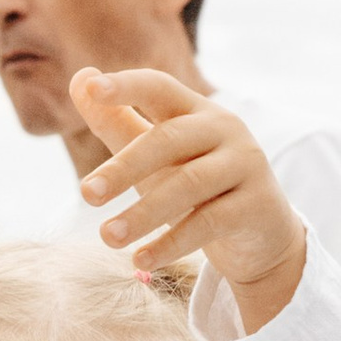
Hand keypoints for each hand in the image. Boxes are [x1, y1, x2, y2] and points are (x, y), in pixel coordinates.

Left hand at [71, 69, 304, 327]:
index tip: (93, 90)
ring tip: (108, 236)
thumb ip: (117, 122)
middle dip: (124, 167)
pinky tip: (140, 261)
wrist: (260, 236)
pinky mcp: (257, 204)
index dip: (127, 86)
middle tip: (85, 194)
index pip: (159, 87)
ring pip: (189, 184)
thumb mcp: (155, 157)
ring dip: (144, 214)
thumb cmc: (198, 188)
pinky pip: (209, 223)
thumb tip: (80, 79)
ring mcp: (245, 164)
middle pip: (169, 140)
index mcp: (195, 110)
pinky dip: (171, 243)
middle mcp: (225, 128)